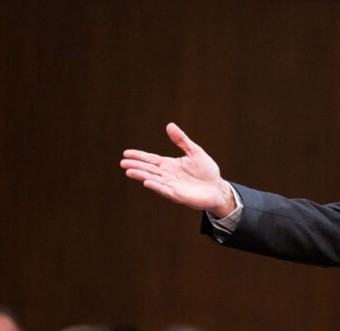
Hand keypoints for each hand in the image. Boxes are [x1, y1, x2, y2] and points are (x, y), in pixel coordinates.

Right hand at [120, 123, 235, 216]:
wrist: (217, 189)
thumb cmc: (206, 171)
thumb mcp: (194, 152)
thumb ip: (182, 140)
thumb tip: (169, 125)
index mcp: (170, 164)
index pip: (151, 159)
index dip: (139, 156)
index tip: (126, 153)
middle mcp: (167, 175)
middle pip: (148, 169)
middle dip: (136, 165)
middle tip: (122, 162)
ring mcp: (171, 185)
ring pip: (153, 179)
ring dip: (141, 175)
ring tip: (129, 171)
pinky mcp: (178, 195)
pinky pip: (164, 190)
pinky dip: (156, 186)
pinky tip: (146, 182)